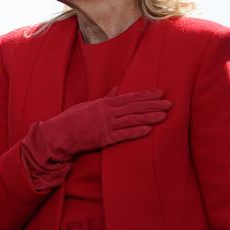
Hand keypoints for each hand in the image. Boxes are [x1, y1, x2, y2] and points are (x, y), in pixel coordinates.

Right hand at [30, 88, 171, 162]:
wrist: (59, 134)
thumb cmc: (72, 119)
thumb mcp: (89, 105)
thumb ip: (105, 99)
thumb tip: (117, 90)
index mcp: (104, 103)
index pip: (129, 97)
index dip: (146, 95)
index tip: (160, 92)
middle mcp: (106, 112)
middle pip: (134, 107)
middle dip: (153, 105)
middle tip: (169, 103)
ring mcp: (106, 125)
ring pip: (132, 120)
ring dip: (149, 117)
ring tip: (164, 115)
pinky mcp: (104, 139)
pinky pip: (123, 135)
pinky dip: (136, 132)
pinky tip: (149, 131)